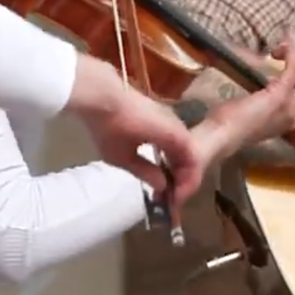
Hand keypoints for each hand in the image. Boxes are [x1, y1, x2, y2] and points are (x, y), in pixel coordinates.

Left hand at [66, 57, 204, 212]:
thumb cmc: (111, 126)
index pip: (193, 163)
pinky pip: (173, 140)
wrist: (100, 94)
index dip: (188, 184)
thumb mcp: (123, 157)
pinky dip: (170, 156)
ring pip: (182, 148)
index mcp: (174, 136)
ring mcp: (169, 119)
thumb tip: (163, 185)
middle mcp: (177, 126)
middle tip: (169, 197)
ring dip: (176, 168)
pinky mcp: (159, 115)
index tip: (175, 201)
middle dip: (182, 179)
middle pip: (190, 156)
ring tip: (163, 185)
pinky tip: (157, 165)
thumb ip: (146, 172)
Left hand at [190, 33, 294, 164]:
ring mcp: (291, 105)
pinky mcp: (280, 94)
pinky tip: (284, 45)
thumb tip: (272, 83)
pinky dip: (292, 51)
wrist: (222, 135)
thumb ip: (268, 103)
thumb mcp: (257, 115)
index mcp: (292, 122)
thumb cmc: (232, 125)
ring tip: (284, 46)